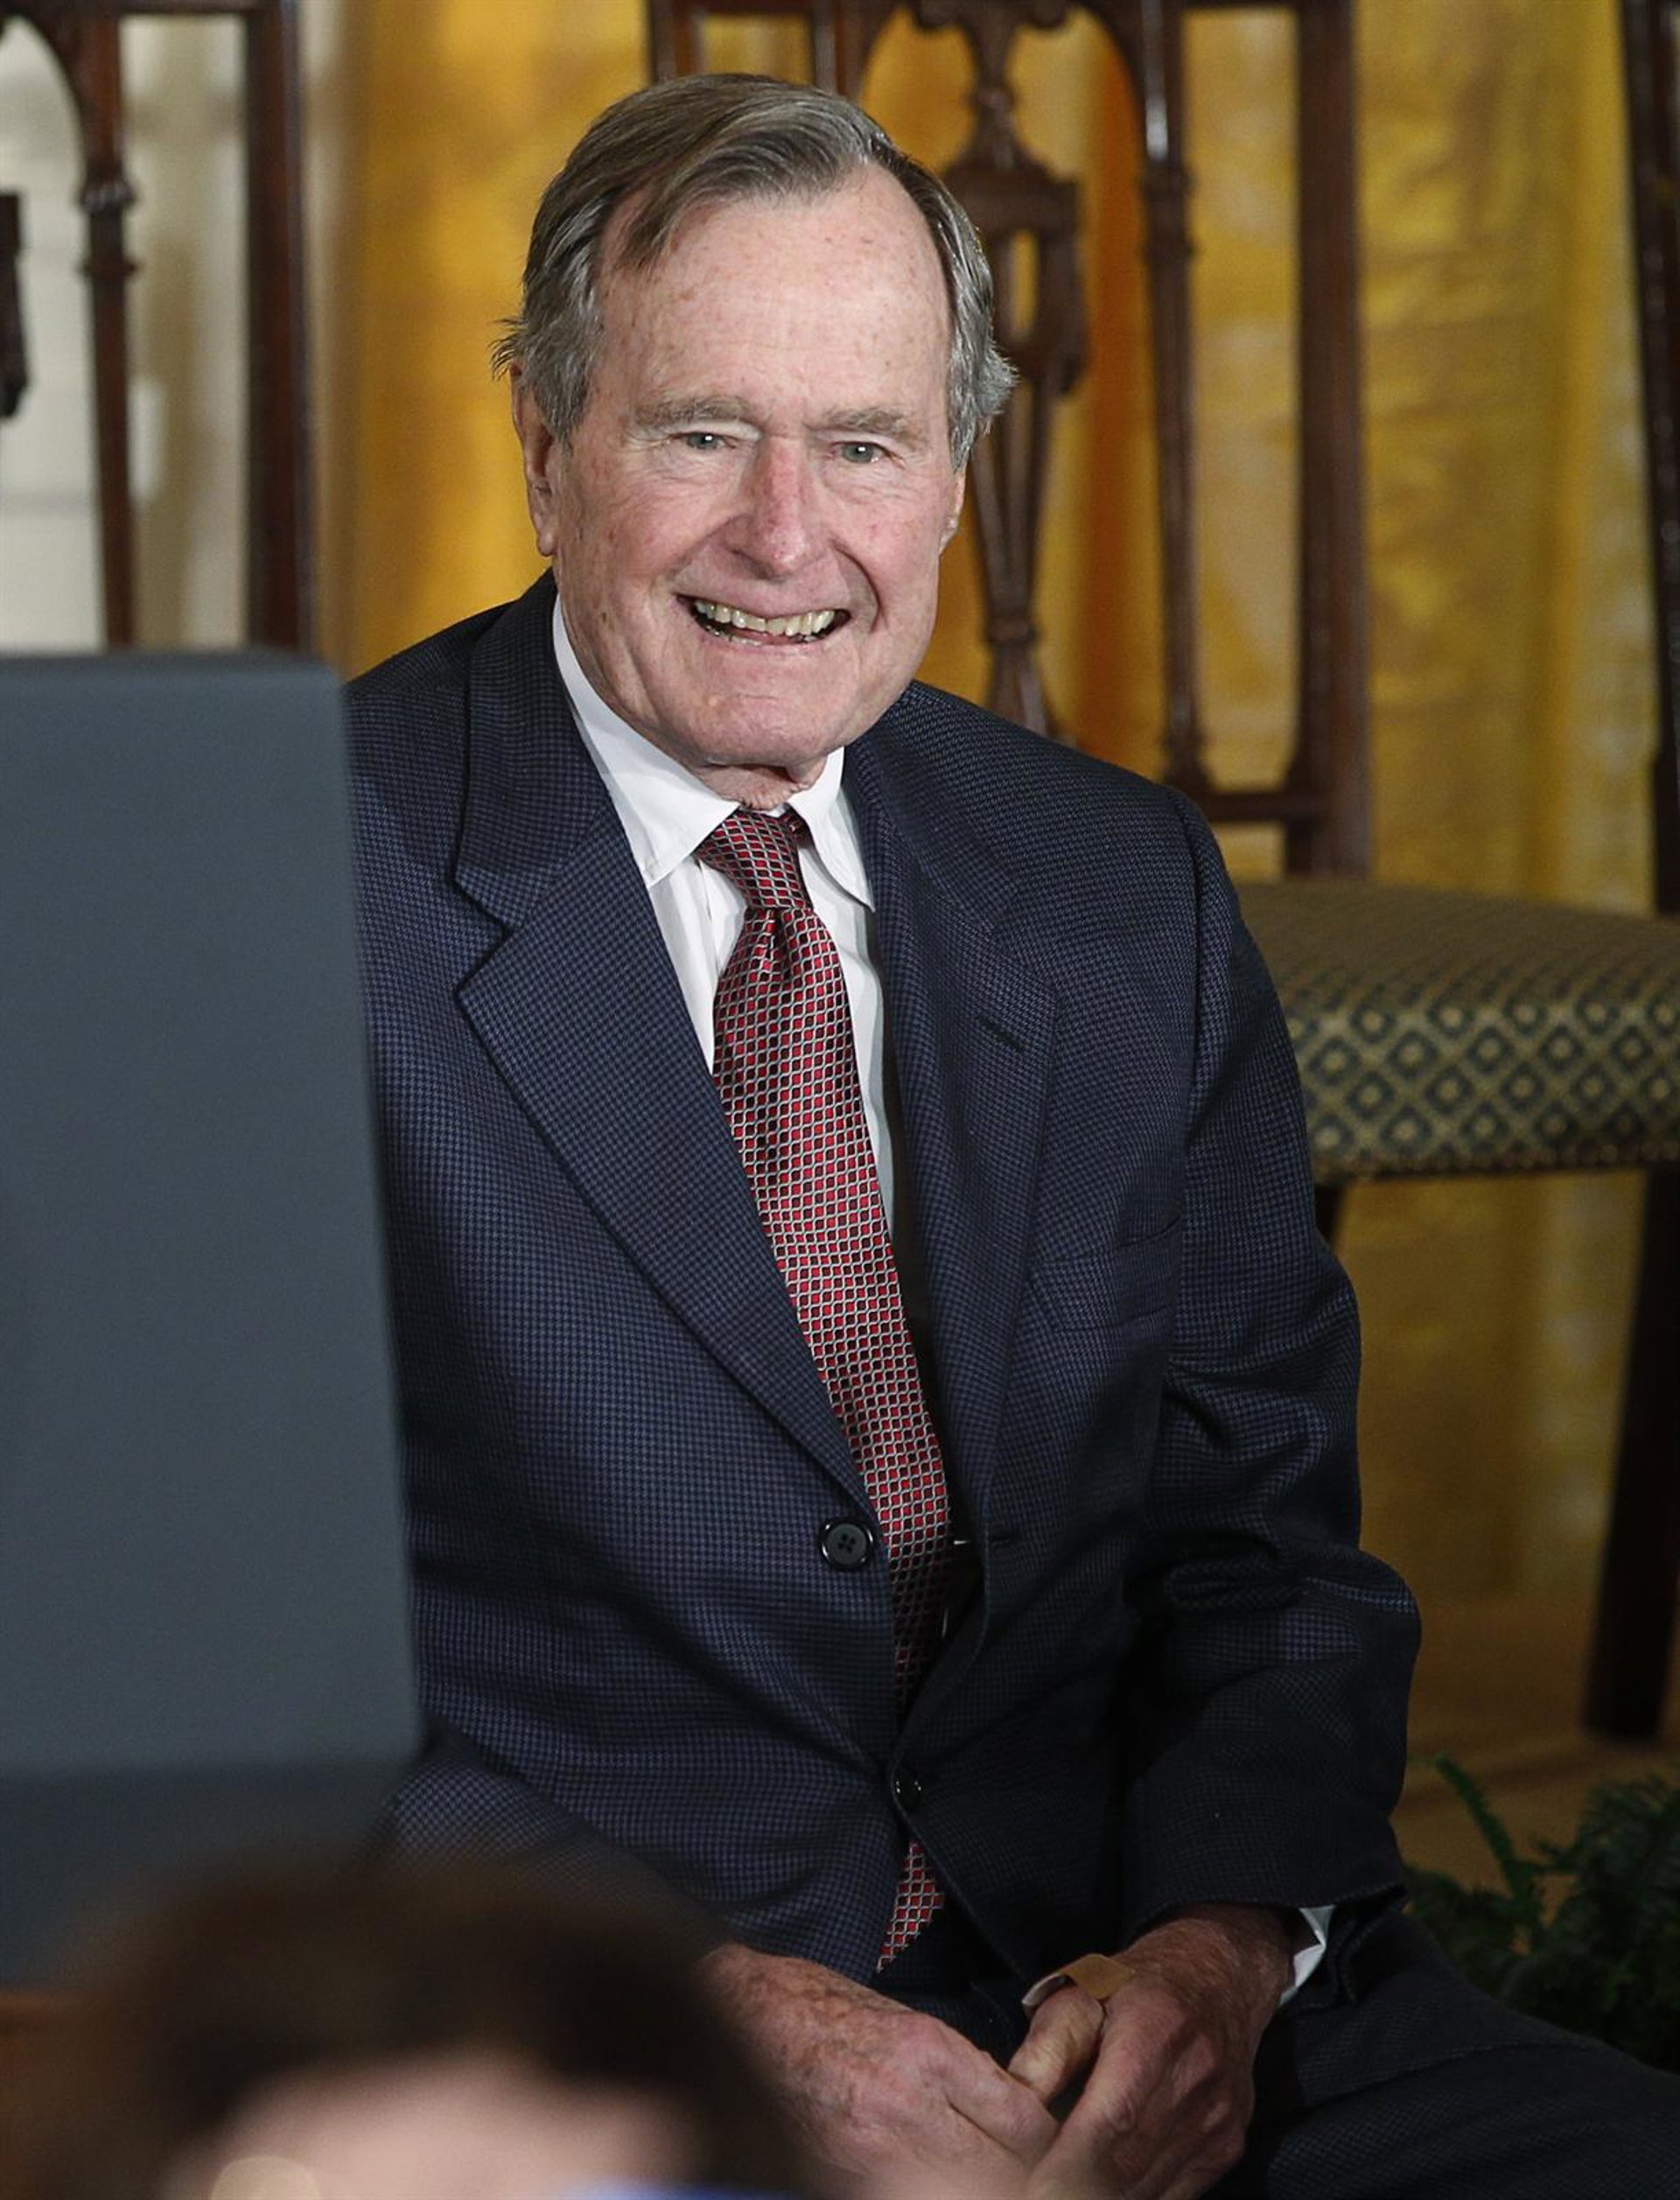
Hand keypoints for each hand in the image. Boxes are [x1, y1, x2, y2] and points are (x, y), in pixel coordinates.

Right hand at [702, 1942, 1057, 2195]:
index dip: (1042, 2142)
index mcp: (929, 2052)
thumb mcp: (901, 2018)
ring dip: (974, 2185)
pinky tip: (925, 2180)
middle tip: (1015, 2168)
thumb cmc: (816, 2007)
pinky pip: (907, 2197)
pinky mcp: (843, 2177)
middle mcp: (908, 2105)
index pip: (1025, 2123)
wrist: (737, 2016)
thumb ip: (956, 2068)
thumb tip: (1005, 2111)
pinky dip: (926, 2191)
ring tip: (969, 2172)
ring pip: (962, 2192)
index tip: (1040, 2143)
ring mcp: (873, 2150)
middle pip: (1003, 2172)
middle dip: (1017, 2176)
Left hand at [1006, 1904, 1295, 2199]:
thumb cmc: (1135, 1987)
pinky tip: (1101, 2185)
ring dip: (1102, 2195)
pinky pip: (1173, 2193)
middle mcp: (1196, 2077)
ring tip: (1060, 2185)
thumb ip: (1042, 2054)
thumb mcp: (1077, 1997)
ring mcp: (1217, 2117)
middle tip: (1034, 2190)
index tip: (1035, 2189)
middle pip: (1129, 2162)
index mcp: (1156, 2028)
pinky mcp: (1226, 2145)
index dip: (1070, 2164)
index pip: (1113, 2117)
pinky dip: (1132, 2195)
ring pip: (1148, 2186)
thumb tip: (1007, 2113)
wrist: (1217, 1979)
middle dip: (1077, 2187)